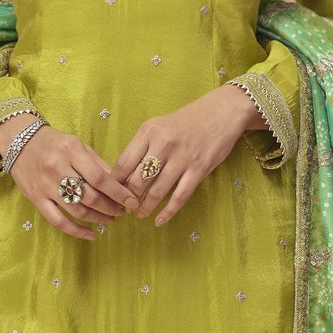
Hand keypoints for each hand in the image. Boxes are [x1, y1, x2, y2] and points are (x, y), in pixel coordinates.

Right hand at [0, 122, 141, 241]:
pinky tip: (91, 235)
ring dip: (99, 218)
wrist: (19, 141)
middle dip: (111, 207)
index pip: (100, 177)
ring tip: (111, 219)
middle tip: (123, 211)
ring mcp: (45, 186)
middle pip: (90, 196)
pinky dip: (76, 231)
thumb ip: (99, 164)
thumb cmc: (54, 142)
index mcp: (71, 150)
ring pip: (77, 210)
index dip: (118, 193)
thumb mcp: (78, 145)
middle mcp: (57, 168)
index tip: (132, 202)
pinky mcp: (36, 199)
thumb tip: (122, 185)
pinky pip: (58, 221)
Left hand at [108, 85, 261, 226]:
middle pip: (137, 180)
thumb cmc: (185, 121)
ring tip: (140, 215)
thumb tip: (122, 175)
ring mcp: (182, 157)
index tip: (111, 194)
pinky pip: (179, 196)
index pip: (123, 163)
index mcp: (148, 131)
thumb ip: (141, 147)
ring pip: (157, 191)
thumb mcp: (158, 126)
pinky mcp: (199, 169)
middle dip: (128, 199)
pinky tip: (159, 220)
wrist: (221, 112)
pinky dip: (167, 212)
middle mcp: (163, 144)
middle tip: (124, 208)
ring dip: (145, 207)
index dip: (114, 184)